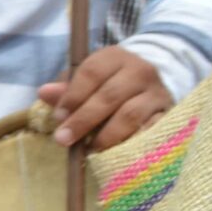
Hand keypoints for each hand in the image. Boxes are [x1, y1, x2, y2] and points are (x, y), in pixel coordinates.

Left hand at [40, 45, 170, 148]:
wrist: (151, 84)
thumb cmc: (108, 83)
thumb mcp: (86, 80)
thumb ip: (66, 88)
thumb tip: (44, 92)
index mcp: (114, 57)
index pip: (92, 72)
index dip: (73, 95)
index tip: (58, 116)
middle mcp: (139, 71)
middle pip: (109, 96)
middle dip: (83, 120)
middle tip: (63, 139)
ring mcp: (156, 93)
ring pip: (130, 115)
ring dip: (106, 135)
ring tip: (89, 149)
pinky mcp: (167, 113)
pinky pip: (150, 130)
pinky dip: (131, 142)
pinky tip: (115, 152)